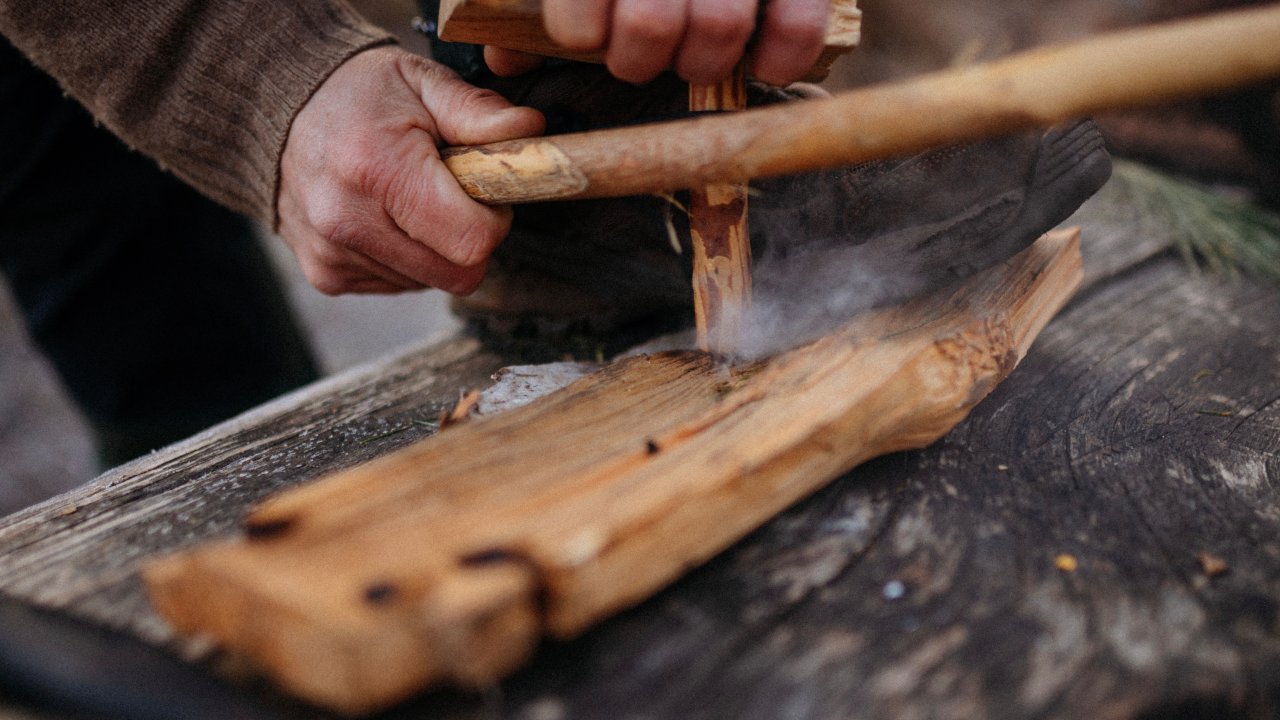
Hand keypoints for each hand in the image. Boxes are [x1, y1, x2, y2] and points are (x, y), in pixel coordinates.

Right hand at [278, 46, 544, 294]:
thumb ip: (479, 113)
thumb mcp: (422, 82)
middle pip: (457, 274)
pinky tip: (385, 216)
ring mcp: (334, 255)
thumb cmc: (359, 94)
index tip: (480, 188)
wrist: (277, 109)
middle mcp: (348, 221)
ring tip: (408, 197)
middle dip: (470, 238)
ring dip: (435, 247)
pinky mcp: (327, 275)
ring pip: (431, 282)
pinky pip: (399, 284)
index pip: (472, 241)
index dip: (493, 219)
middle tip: (451, 195)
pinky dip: (406, 257)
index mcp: (378, 169)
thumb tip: (531, 131)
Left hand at [486, 0, 827, 85]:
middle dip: (639, 56)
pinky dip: (782, 55)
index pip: (580, 12)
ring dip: (701, 61)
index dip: (580, 28)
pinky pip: (799, 22)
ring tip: (693, 54)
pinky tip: (762, 63)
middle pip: (650, 25)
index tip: (586, 32)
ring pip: (719, 27)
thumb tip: (509, 60)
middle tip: (640, 52)